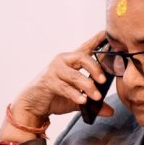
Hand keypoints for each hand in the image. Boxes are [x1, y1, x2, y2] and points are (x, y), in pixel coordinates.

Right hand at [1, 32, 115, 139]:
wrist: (33, 105)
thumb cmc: (55, 97)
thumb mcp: (77, 99)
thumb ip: (93, 102)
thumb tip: (110, 111)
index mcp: (71, 61)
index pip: (86, 48)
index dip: (97, 40)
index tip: (107, 33)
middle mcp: (63, 61)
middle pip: (83, 57)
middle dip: (96, 68)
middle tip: (104, 80)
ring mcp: (54, 70)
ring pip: (75, 74)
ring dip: (88, 86)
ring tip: (96, 97)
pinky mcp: (48, 81)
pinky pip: (65, 87)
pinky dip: (75, 94)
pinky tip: (83, 100)